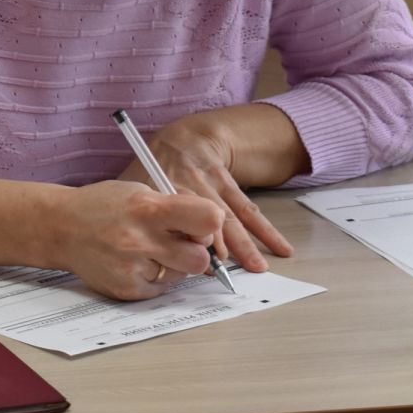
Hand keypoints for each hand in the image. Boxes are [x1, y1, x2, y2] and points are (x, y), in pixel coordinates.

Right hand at [50, 180, 227, 300]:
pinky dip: (156, 277)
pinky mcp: (127, 290)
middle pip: (201, 258)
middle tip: (178, 241)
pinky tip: (136, 262)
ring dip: (175, 265)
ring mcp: (132, 269)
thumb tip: (210, 226)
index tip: (200, 223)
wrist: (61, 228)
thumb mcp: (139, 191)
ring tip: (151, 250)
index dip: (209, 223)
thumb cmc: (103, 206)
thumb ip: (175, 208)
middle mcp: (140, 240)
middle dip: (195, 250)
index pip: (208, 220)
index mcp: (147, 208)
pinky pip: (162, 289)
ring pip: (183, 276)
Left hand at [117, 112, 293, 273]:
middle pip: (207, 218)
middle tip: (225, 273)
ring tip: (258, 267)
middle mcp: (191, 186)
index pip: (175, 215)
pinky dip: (266, 229)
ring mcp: (213, 185)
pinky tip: (280, 247)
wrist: (187, 139)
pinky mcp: (230, 186)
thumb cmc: (158, 169)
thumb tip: (132, 248)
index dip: (186, 237)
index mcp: (166, 188)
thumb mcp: (138, 181)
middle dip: (218, 245)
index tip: (194, 264)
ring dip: (247, 243)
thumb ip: (137, 209)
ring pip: (232, 216)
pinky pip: (249, 209)